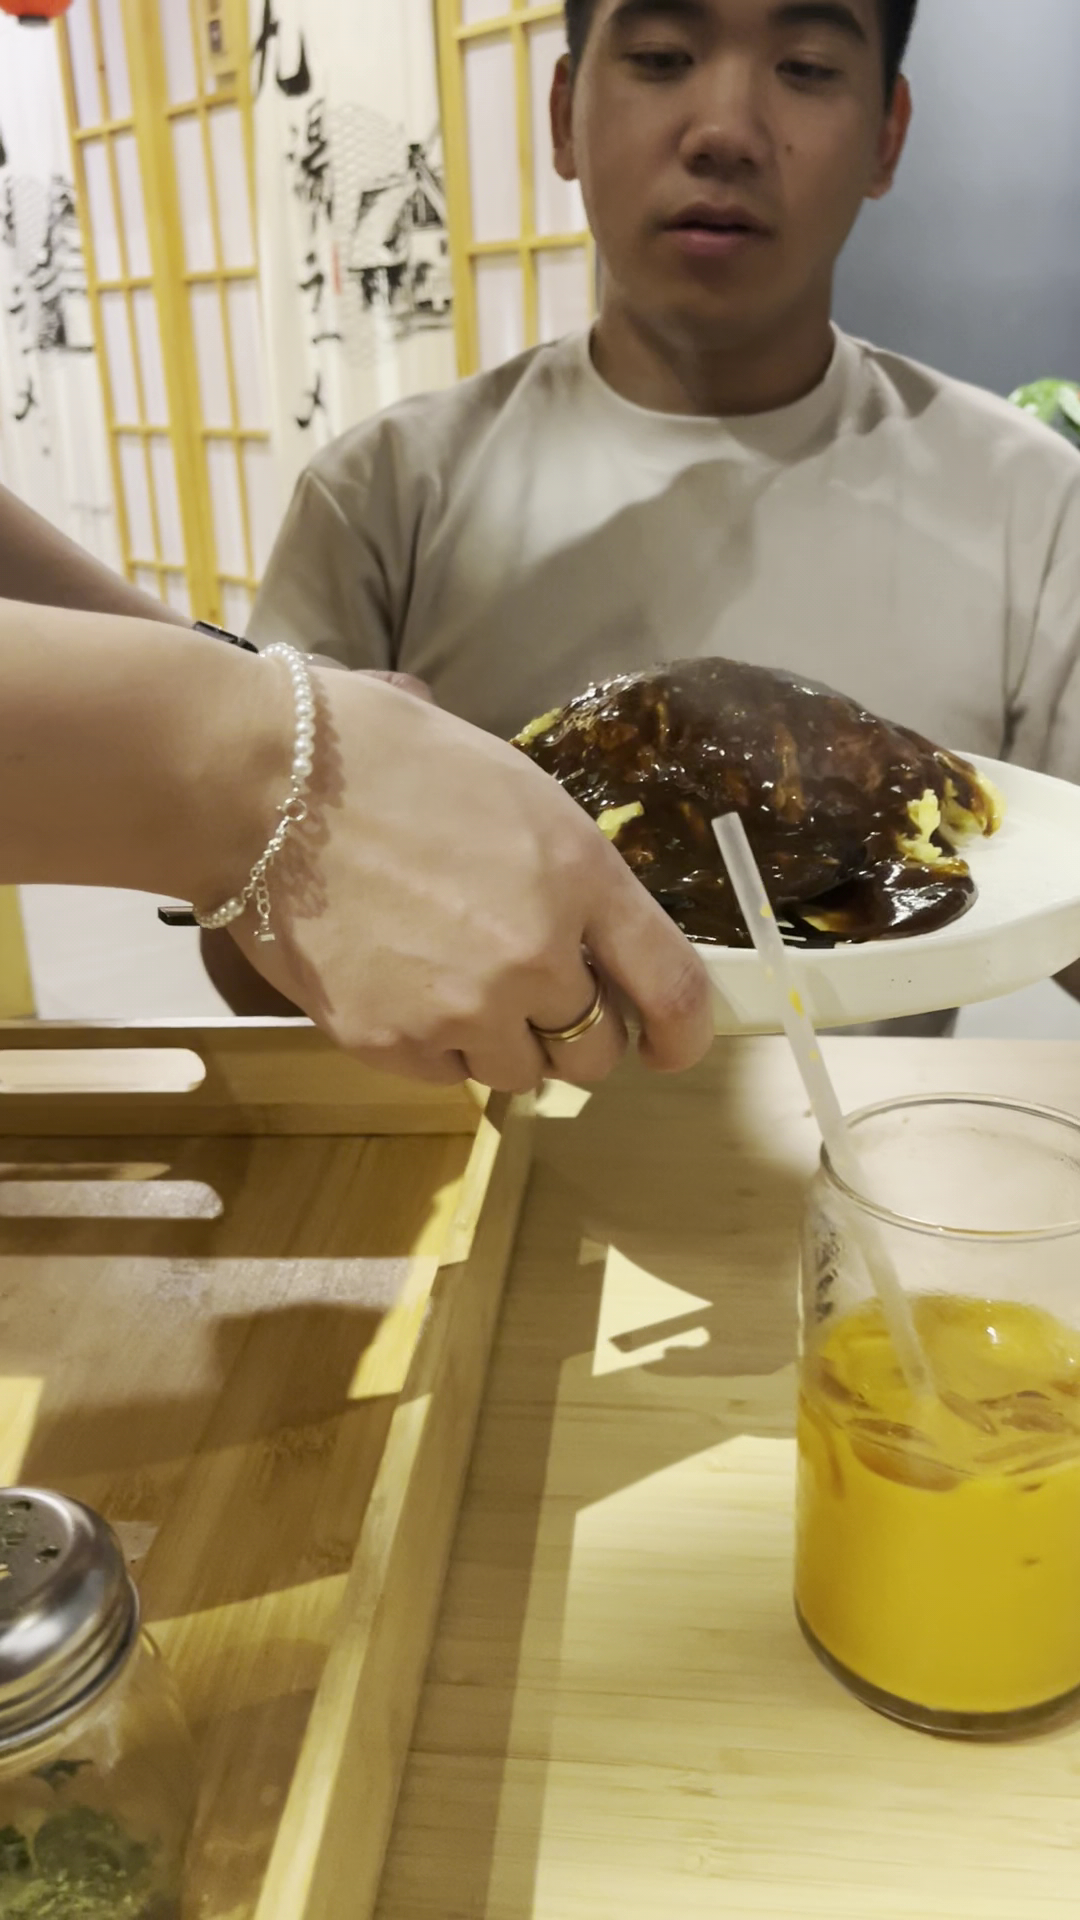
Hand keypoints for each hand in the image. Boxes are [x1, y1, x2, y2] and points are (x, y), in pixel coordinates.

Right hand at [228, 670, 713, 1090]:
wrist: (256, 783)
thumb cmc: (382, 760)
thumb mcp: (514, 790)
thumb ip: (570, 876)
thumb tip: (594, 940)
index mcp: (580, 876)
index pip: (674, 988)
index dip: (683, 1034)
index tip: (669, 1046)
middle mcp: (535, 955)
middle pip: (596, 1051)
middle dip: (579, 1034)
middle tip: (537, 1000)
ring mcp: (462, 1008)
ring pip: (520, 1074)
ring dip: (502, 1042)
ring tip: (450, 979)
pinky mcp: (392, 1044)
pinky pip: (446, 1077)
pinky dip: (435, 1047)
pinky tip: (400, 986)